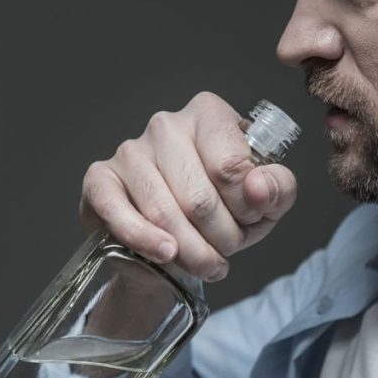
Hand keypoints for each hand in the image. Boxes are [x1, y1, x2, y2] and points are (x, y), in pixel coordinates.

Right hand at [80, 92, 296, 280]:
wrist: (172, 244)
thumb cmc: (221, 212)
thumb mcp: (264, 203)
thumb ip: (278, 189)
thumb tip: (257, 188)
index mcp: (208, 114)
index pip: (232, 167)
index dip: (247, 208)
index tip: (250, 222)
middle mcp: (166, 124)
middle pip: (199, 198)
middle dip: (220, 238)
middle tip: (226, 251)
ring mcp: (130, 150)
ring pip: (164, 213)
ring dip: (191, 252)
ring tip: (205, 264)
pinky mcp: (100, 179)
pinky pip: (119, 213)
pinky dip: (145, 240)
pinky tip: (165, 254)